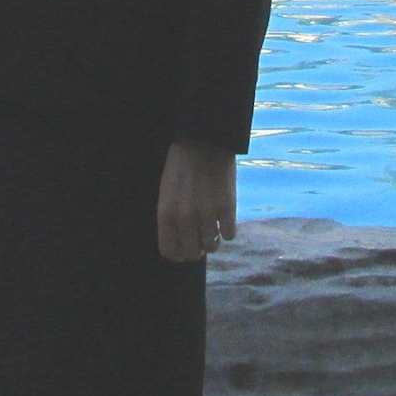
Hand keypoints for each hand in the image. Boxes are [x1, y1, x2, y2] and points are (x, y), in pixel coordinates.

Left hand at [157, 139, 236, 263]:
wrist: (204, 141)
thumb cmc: (182, 165)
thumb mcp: (167, 192)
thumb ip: (170, 218)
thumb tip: (180, 241)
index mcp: (166, 214)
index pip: (170, 251)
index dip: (178, 254)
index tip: (184, 249)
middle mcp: (185, 218)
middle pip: (192, 253)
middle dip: (196, 250)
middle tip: (200, 240)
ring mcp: (207, 214)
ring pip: (212, 246)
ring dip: (212, 240)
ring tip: (212, 228)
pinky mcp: (227, 208)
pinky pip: (229, 235)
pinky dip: (227, 230)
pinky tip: (224, 219)